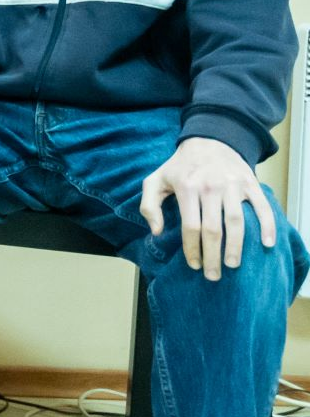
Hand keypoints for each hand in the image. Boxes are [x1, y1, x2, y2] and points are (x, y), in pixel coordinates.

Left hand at [139, 137, 277, 281]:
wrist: (209, 140)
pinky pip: (261, 207)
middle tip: (213, 275)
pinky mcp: (250, 183)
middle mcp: (210, 186)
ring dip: (236, 247)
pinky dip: (267, 226)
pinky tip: (266, 244)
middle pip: (213, 229)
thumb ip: (149, 206)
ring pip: (237, 222)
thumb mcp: (155, 180)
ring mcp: (232, 185)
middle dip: (213, 255)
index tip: (194, 265)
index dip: (192, 249)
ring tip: (232, 265)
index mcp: (186, 187)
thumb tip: (156, 232)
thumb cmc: (180, 166)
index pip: (190, 226)